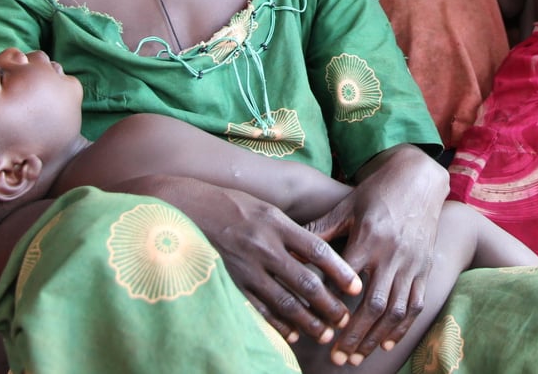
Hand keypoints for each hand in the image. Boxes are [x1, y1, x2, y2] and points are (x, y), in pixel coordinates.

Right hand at [121, 176, 360, 345]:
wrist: (181, 206)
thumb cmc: (228, 204)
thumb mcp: (262, 208)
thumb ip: (288, 231)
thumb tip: (316, 256)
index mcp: (276, 223)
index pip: (317, 250)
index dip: (340, 271)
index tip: (356, 287)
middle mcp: (263, 246)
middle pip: (305, 281)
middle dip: (329, 304)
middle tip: (345, 319)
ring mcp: (245, 267)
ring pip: (284, 301)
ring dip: (308, 321)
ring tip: (325, 333)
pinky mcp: (228, 281)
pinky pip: (257, 309)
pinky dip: (276, 324)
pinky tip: (291, 333)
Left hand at [303, 147, 446, 365]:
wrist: (419, 179)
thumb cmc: (376, 192)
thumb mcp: (346, 206)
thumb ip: (321, 230)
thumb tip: (290, 248)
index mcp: (369, 237)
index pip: (348, 279)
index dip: (334, 306)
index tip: (319, 327)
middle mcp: (392, 253)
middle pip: (373, 303)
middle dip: (355, 335)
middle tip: (338, 358)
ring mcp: (411, 263)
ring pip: (395, 309)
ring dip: (376, 337)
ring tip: (358, 357)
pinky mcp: (424, 268)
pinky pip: (415, 303)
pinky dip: (401, 326)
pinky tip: (386, 342)